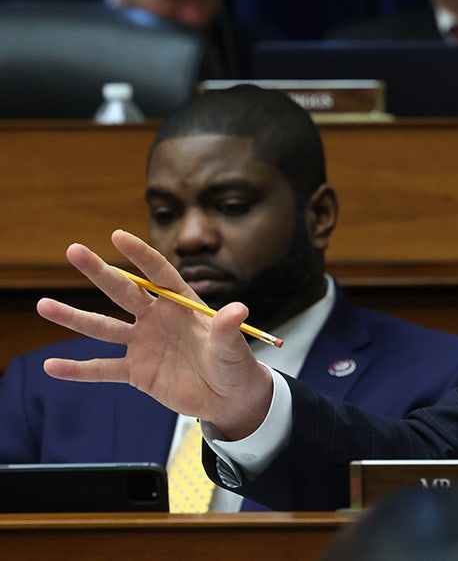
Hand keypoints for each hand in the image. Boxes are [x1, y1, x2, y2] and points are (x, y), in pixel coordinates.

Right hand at [37, 230, 272, 439]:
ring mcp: (143, 344)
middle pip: (123, 291)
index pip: (159, 274)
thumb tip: (239, 309)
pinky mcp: (135, 372)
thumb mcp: (233, 347)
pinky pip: (102, 369)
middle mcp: (157, 319)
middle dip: (100, 271)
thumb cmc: (234, 365)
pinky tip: (51, 366)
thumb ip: (228, 329)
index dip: (141, 255)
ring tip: (44, 305)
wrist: (228, 398)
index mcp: (182, 304)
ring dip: (74, 317)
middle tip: (74, 250)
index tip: (118, 235)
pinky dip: (77, 370)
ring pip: (103, 328)